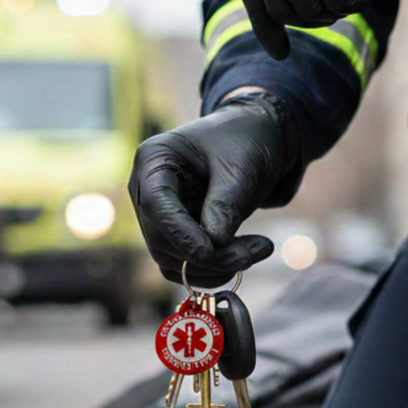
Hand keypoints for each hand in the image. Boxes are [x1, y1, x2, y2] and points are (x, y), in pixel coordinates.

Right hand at [128, 94, 299, 286]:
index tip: (210, 252)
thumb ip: (225, 204)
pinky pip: (185, 266)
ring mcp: (159, 215)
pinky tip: (247, 255)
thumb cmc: (245, 139)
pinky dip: (215, 270)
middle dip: (207, 256)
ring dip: (215, 267)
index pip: (155, 206)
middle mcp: (148, 189)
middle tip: (254, 253)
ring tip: (259, 250)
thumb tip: (214, 244)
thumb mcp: (241, 166)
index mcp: (155, 160)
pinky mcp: (176, 234)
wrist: (257, 137)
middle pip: (162, 239)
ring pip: (173, 260)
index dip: (180, 234)